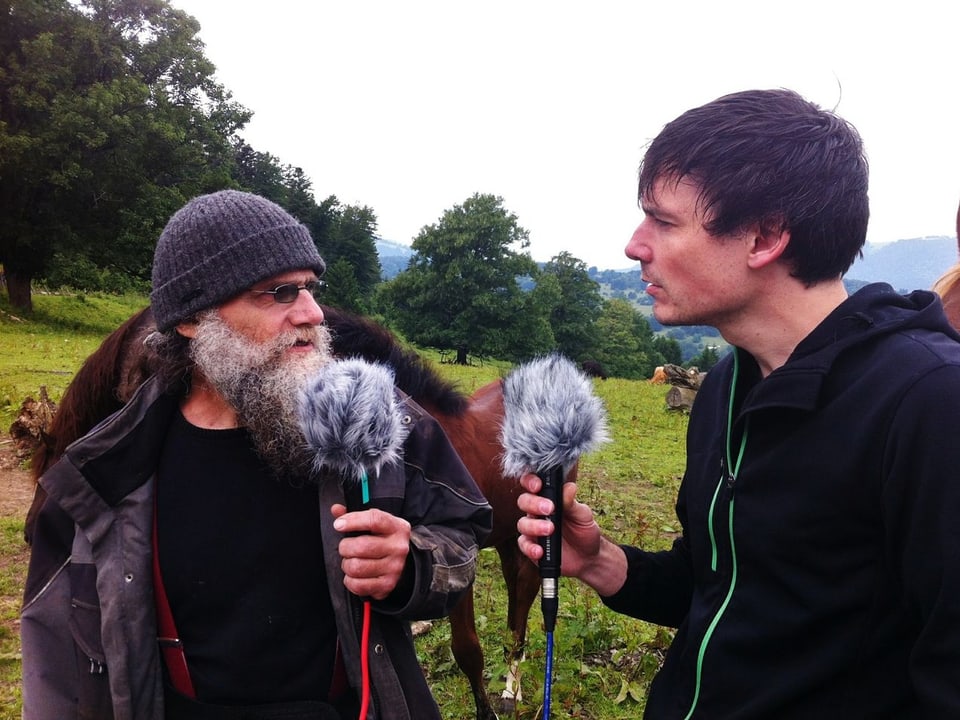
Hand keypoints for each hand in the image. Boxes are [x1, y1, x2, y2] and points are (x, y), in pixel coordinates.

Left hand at [332, 504, 411, 599]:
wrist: (404, 563)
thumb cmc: (383, 540)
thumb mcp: (375, 524)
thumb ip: (354, 516)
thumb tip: (336, 510)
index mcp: (396, 527)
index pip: (374, 519)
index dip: (353, 520)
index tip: (338, 524)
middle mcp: (398, 547)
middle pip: (361, 546)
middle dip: (345, 547)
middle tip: (346, 547)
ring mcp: (394, 567)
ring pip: (356, 567)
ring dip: (346, 564)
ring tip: (351, 560)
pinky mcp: (387, 585)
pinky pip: (357, 585)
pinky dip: (350, 580)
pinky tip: (355, 574)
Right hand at [516, 473, 626, 595]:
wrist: (587, 557)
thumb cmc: (584, 530)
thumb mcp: (582, 515)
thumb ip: (572, 502)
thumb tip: (569, 487)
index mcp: (549, 498)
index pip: (533, 484)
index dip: (530, 481)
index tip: (538, 485)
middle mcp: (537, 511)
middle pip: (524, 501)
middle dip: (533, 503)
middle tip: (549, 509)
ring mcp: (533, 528)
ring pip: (522, 523)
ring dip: (534, 525)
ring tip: (550, 530)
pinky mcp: (531, 545)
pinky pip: (523, 544)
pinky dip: (530, 547)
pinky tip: (540, 551)